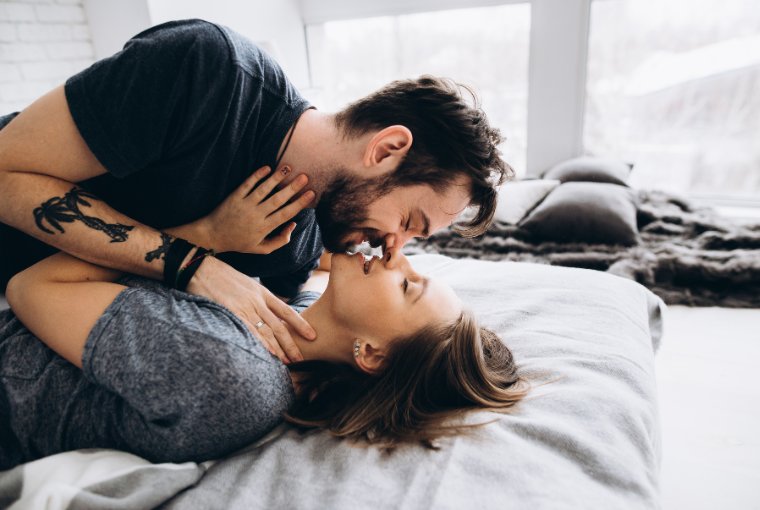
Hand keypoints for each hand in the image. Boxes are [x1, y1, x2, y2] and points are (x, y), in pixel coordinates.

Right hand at [187, 255, 315, 363]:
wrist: (200, 268)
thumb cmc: (220, 276)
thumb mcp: (245, 283)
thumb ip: (256, 297)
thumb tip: (263, 311)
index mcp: (262, 292)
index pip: (286, 311)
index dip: (300, 324)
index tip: (312, 335)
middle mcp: (257, 300)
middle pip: (279, 325)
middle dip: (291, 343)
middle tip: (301, 358)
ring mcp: (245, 307)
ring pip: (267, 331)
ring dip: (279, 348)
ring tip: (288, 361)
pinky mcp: (232, 312)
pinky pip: (250, 331)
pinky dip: (261, 343)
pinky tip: (270, 353)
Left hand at [196, 166, 314, 253]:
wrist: (213, 236)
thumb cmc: (240, 242)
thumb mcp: (262, 248)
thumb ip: (280, 240)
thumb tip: (293, 224)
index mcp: (264, 228)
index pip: (286, 214)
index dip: (300, 203)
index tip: (312, 193)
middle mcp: (256, 215)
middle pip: (277, 200)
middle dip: (292, 188)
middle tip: (305, 177)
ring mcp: (245, 205)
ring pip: (263, 190)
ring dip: (277, 178)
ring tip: (288, 167)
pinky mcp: (234, 197)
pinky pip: (247, 185)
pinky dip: (256, 176)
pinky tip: (267, 167)